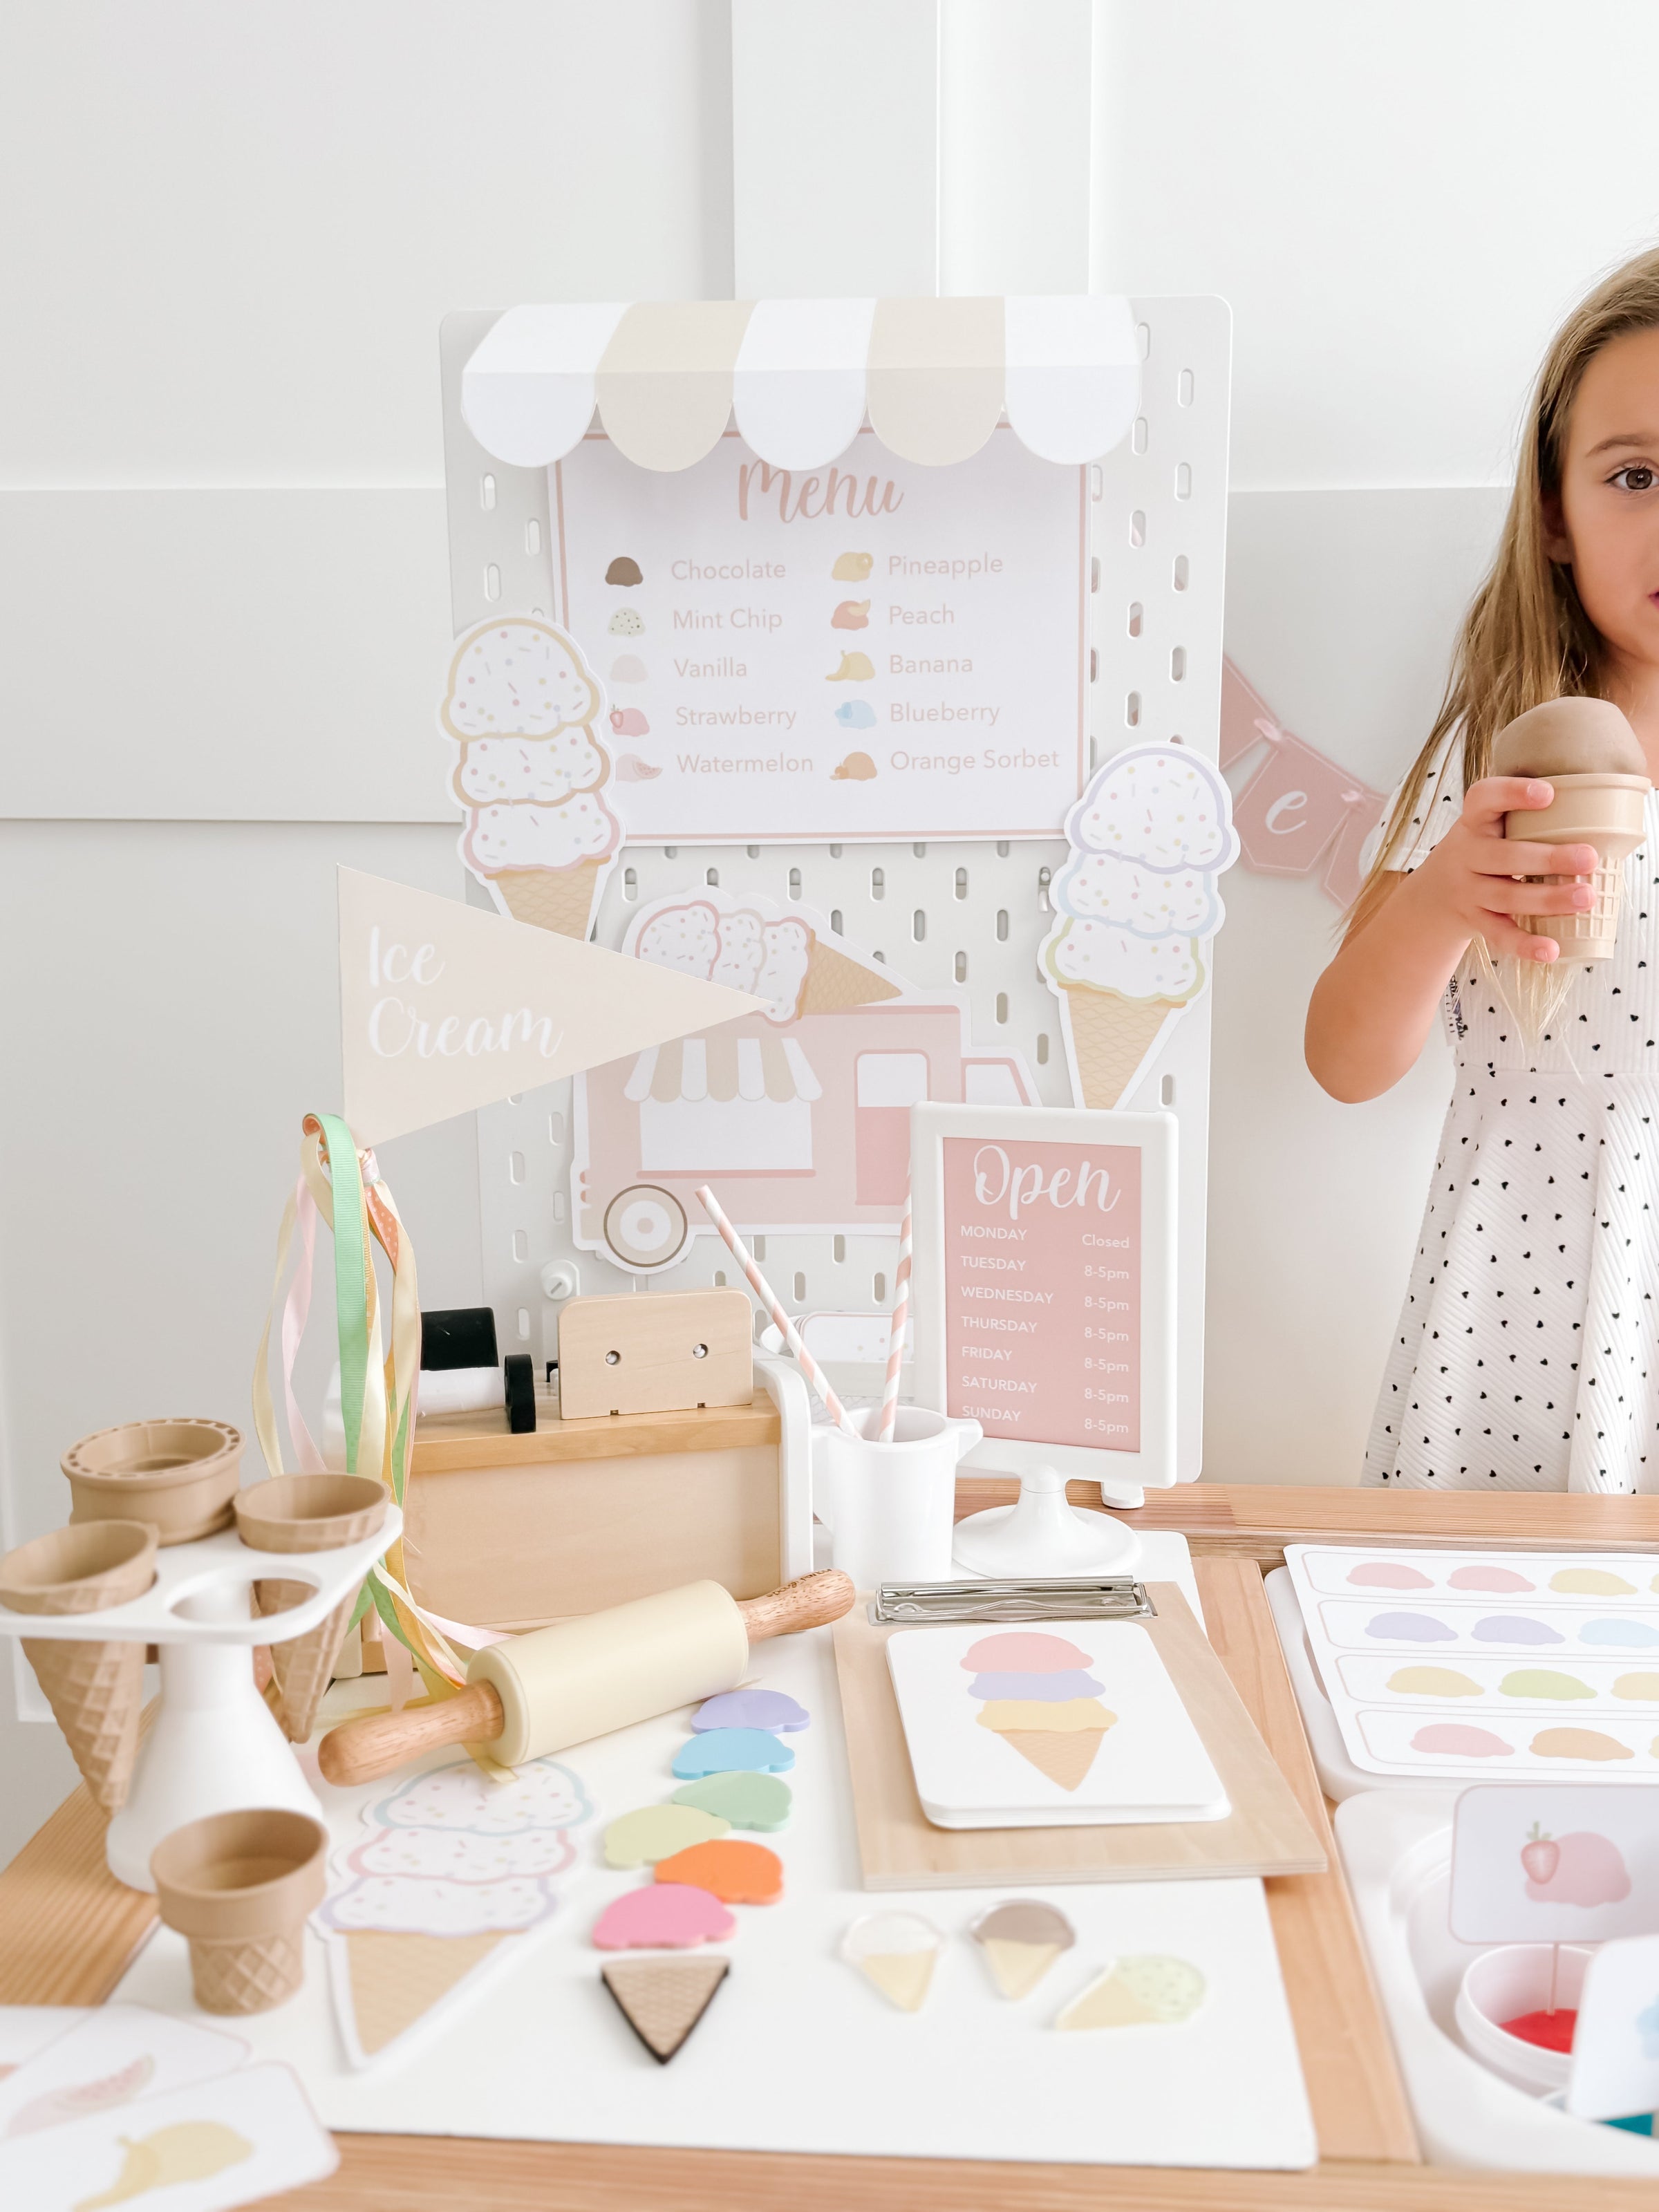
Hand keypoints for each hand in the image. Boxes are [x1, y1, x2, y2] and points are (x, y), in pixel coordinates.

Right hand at [1407, 778, 1598, 961]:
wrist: (1433, 895)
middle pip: (1503, 856)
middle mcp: (1465, 854)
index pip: (1483, 798)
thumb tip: (1603, 816)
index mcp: (1474, 822)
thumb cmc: (1482, 850)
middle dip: (1548, 858)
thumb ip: (1528, 819)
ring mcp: (1467, 890)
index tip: (1548, 793)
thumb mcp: (1490, 826)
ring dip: (1548, 899)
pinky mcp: (1474, 921)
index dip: (1512, 793)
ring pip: (1506, 897)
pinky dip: (1525, 945)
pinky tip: (1551, 950)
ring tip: (1586, 898)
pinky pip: (1499, 935)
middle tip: (1589, 858)